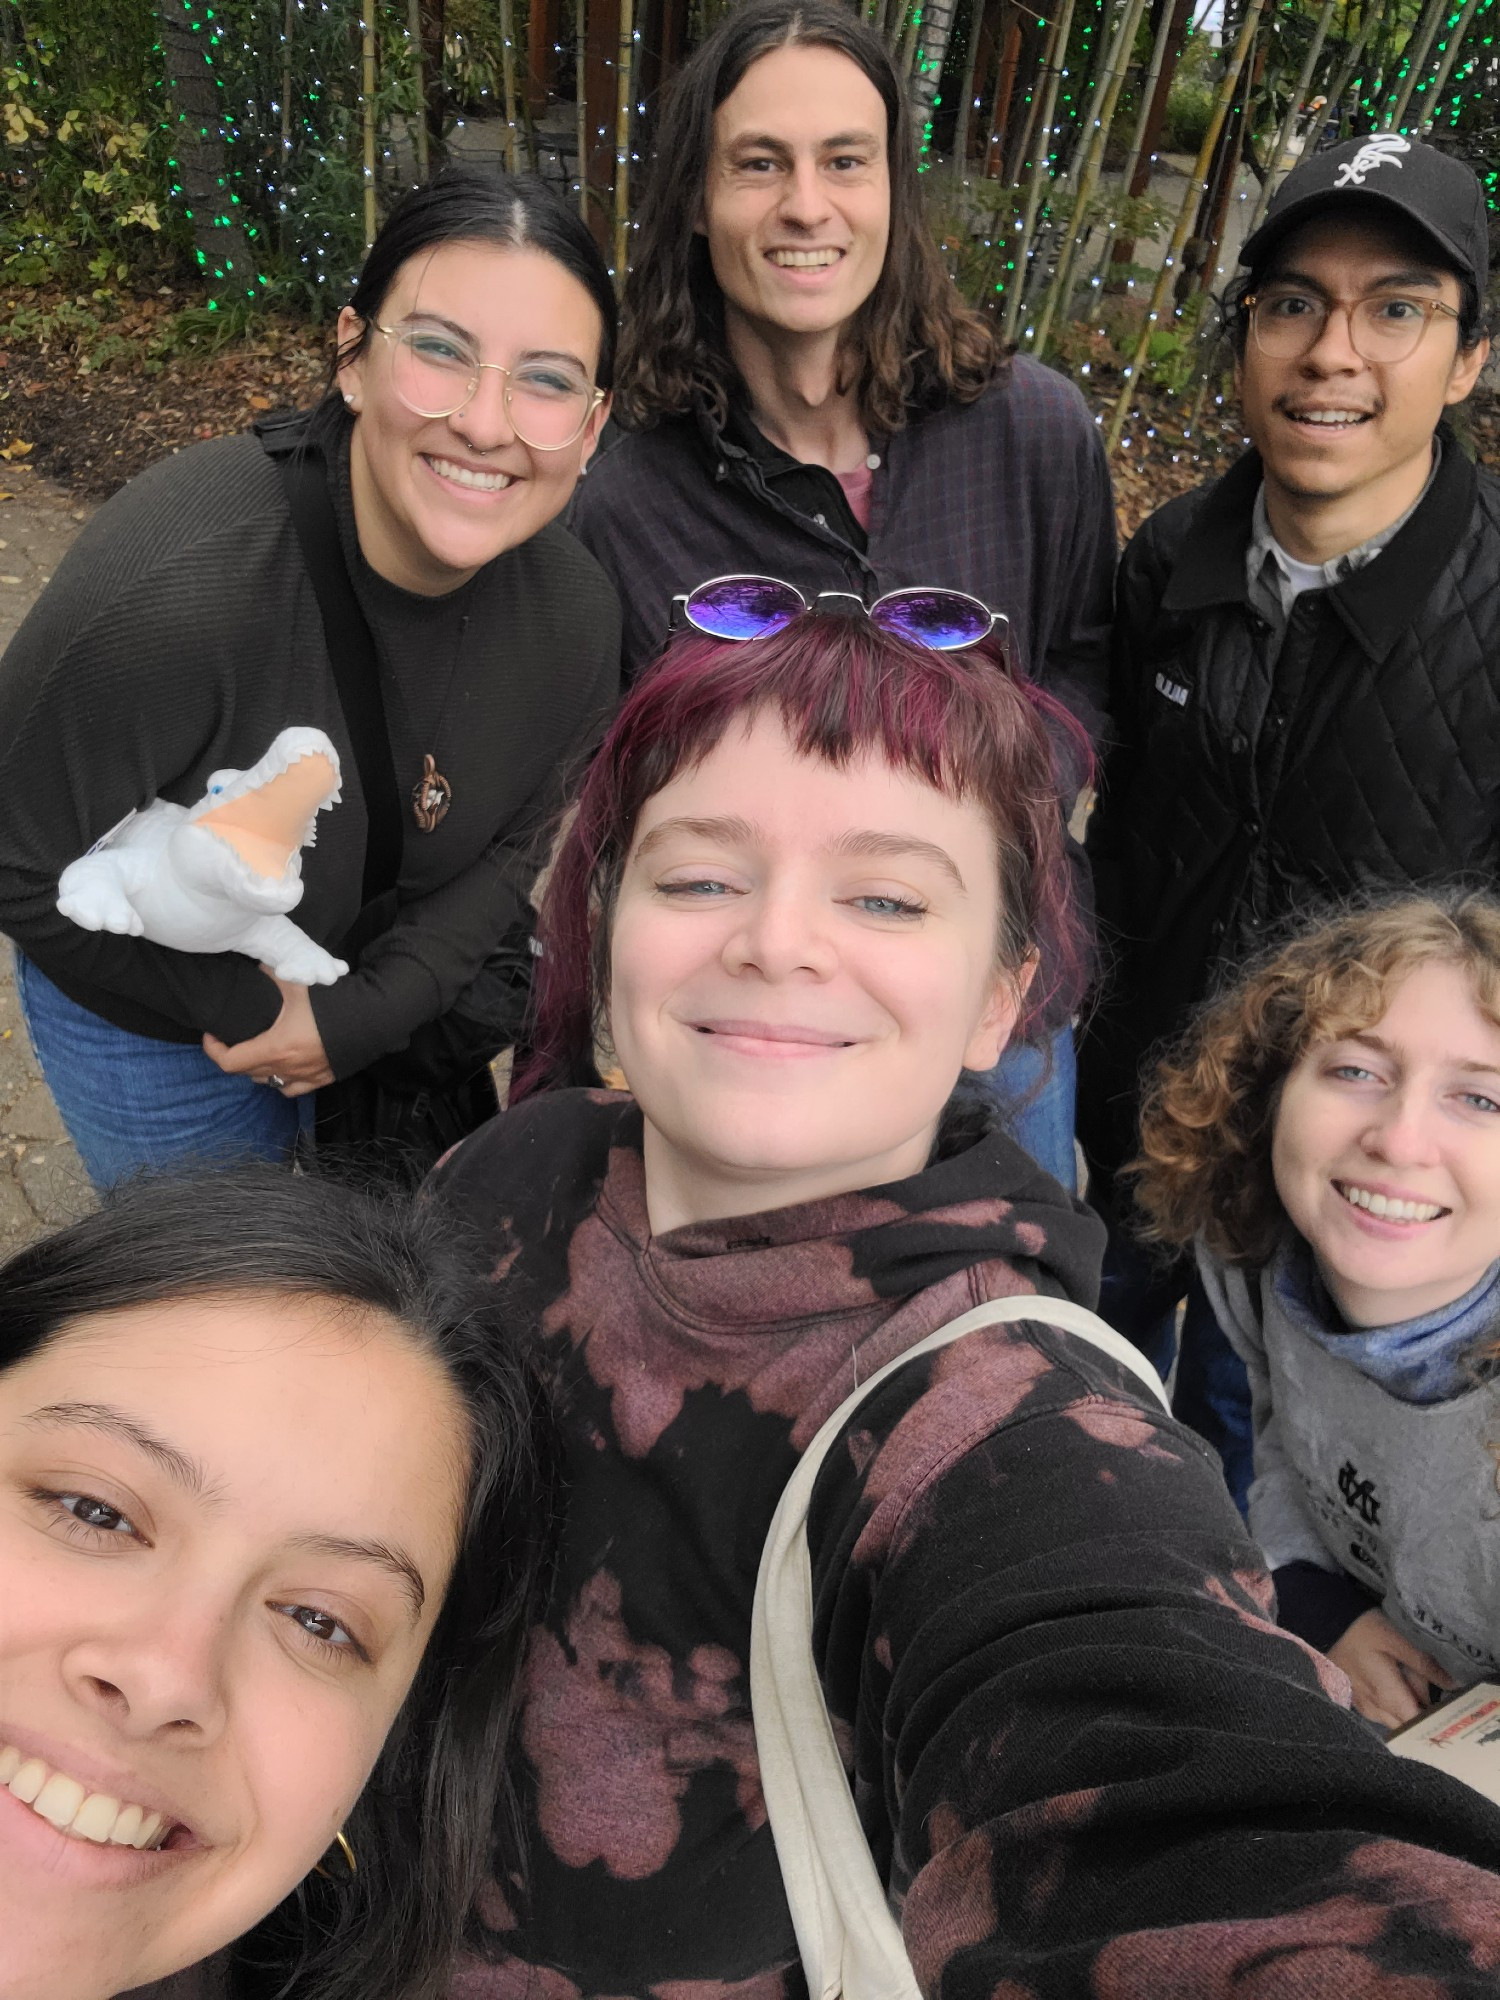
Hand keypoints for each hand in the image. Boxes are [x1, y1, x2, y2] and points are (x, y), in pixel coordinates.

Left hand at [203, 971, 333, 1096]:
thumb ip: (272, 973)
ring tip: (257, 1051)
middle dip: (235, 1056)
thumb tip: (257, 964)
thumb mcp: (299, 982)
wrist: (374, 1019)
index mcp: (277, 1047)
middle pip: (246, 1072)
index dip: (214, 1050)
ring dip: (257, 1069)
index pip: (230, 1061)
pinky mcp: (323, 1079)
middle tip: (234, 1037)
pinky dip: (282, 1080)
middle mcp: (288, 1067)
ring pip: (268, 1082)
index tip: (212, 1035)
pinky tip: (284, 1066)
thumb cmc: (335, 1003)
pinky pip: (292, 1088)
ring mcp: (306, 1076)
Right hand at [1327, 1608, 1456, 1729]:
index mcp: (1387, 1697)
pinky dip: (1389, 1702)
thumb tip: (1453, 1685)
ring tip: (1409, 1680)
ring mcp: (1361, 1706)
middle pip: (1406, 1723)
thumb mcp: (1396, 1639)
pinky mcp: (1353, 1699)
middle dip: (1421, 1710)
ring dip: (1404, 1706)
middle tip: (1429, 1686)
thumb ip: (1424, 1665)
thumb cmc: (1361, 1629)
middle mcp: (1373, 1710)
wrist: (1323, 1621)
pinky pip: (1378, 1711)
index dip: (1435, 1718)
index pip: (1418, 1723)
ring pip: (1392, 1718)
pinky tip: (1390, 1681)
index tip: (1448, 1705)